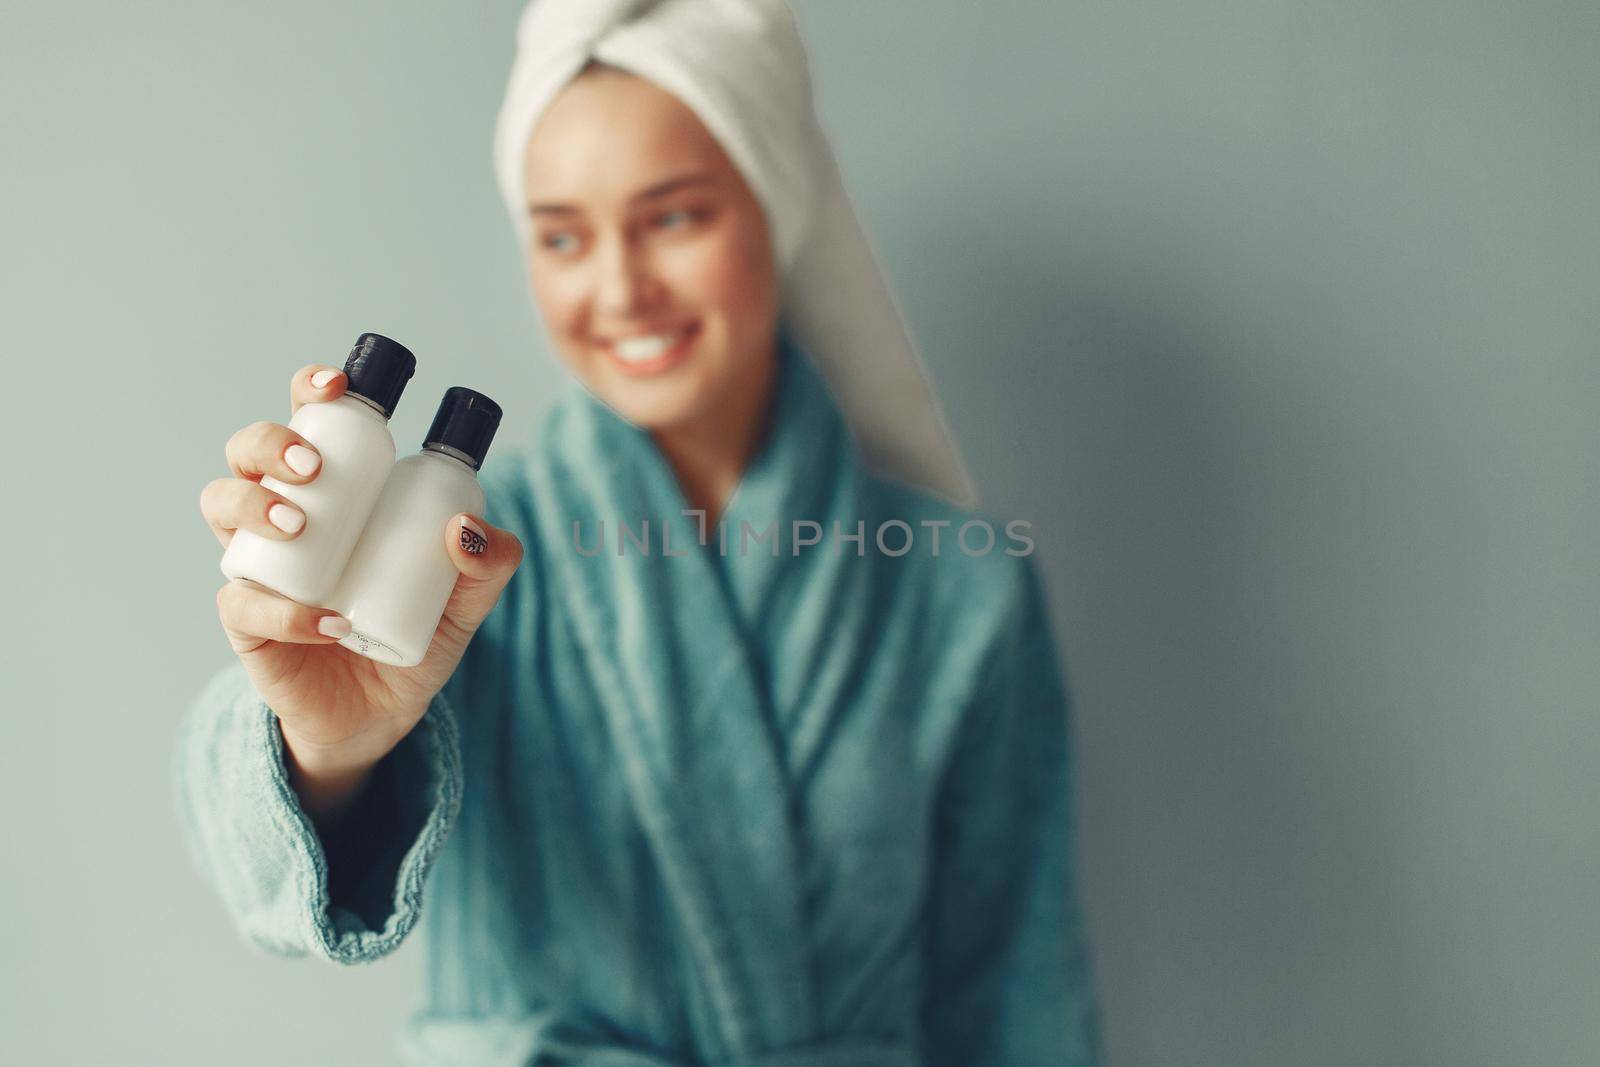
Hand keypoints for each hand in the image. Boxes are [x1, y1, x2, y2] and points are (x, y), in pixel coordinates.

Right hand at [199, 364, 521, 814]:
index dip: (311, 389)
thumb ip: (488, 565)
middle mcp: (285, 514)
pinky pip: (243, 602)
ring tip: (302, 526)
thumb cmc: (414, 636)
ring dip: (255, 505)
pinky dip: (287, 610)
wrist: (382, 716)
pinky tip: (330, 621)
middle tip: (315, 467)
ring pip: (221, 504)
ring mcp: (258, 564)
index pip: (310, 421)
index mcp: (337, 492)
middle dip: (272, 442)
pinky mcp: (246, 621)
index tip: (340, 387)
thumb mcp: (465, 602)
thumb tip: (468, 528)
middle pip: (247, 450)